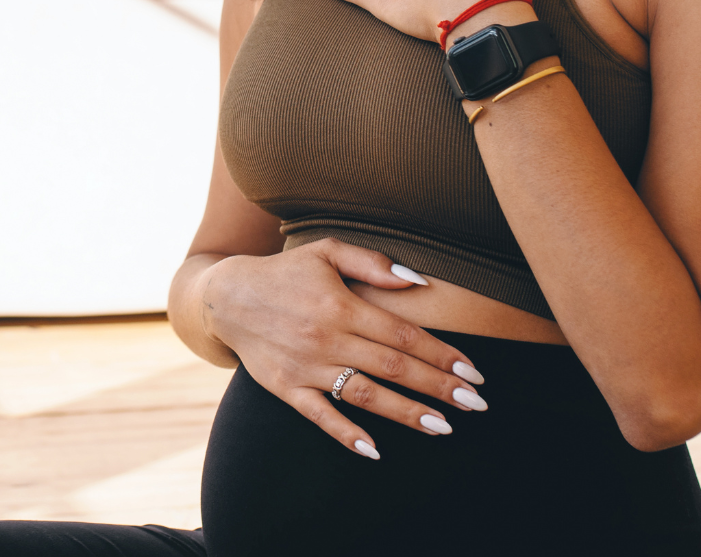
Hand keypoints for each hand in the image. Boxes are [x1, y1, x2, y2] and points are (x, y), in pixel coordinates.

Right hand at [197, 239, 488, 459]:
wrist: (225, 297)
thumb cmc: (285, 271)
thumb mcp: (326, 251)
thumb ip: (373, 263)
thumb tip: (419, 281)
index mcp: (341, 304)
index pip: (404, 335)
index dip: (443, 355)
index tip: (473, 373)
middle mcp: (326, 338)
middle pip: (393, 367)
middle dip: (438, 388)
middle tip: (475, 406)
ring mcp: (306, 367)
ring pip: (365, 395)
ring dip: (406, 413)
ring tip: (443, 427)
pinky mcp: (286, 388)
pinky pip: (320, 416)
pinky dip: (346, 434)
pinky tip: (375, 450)